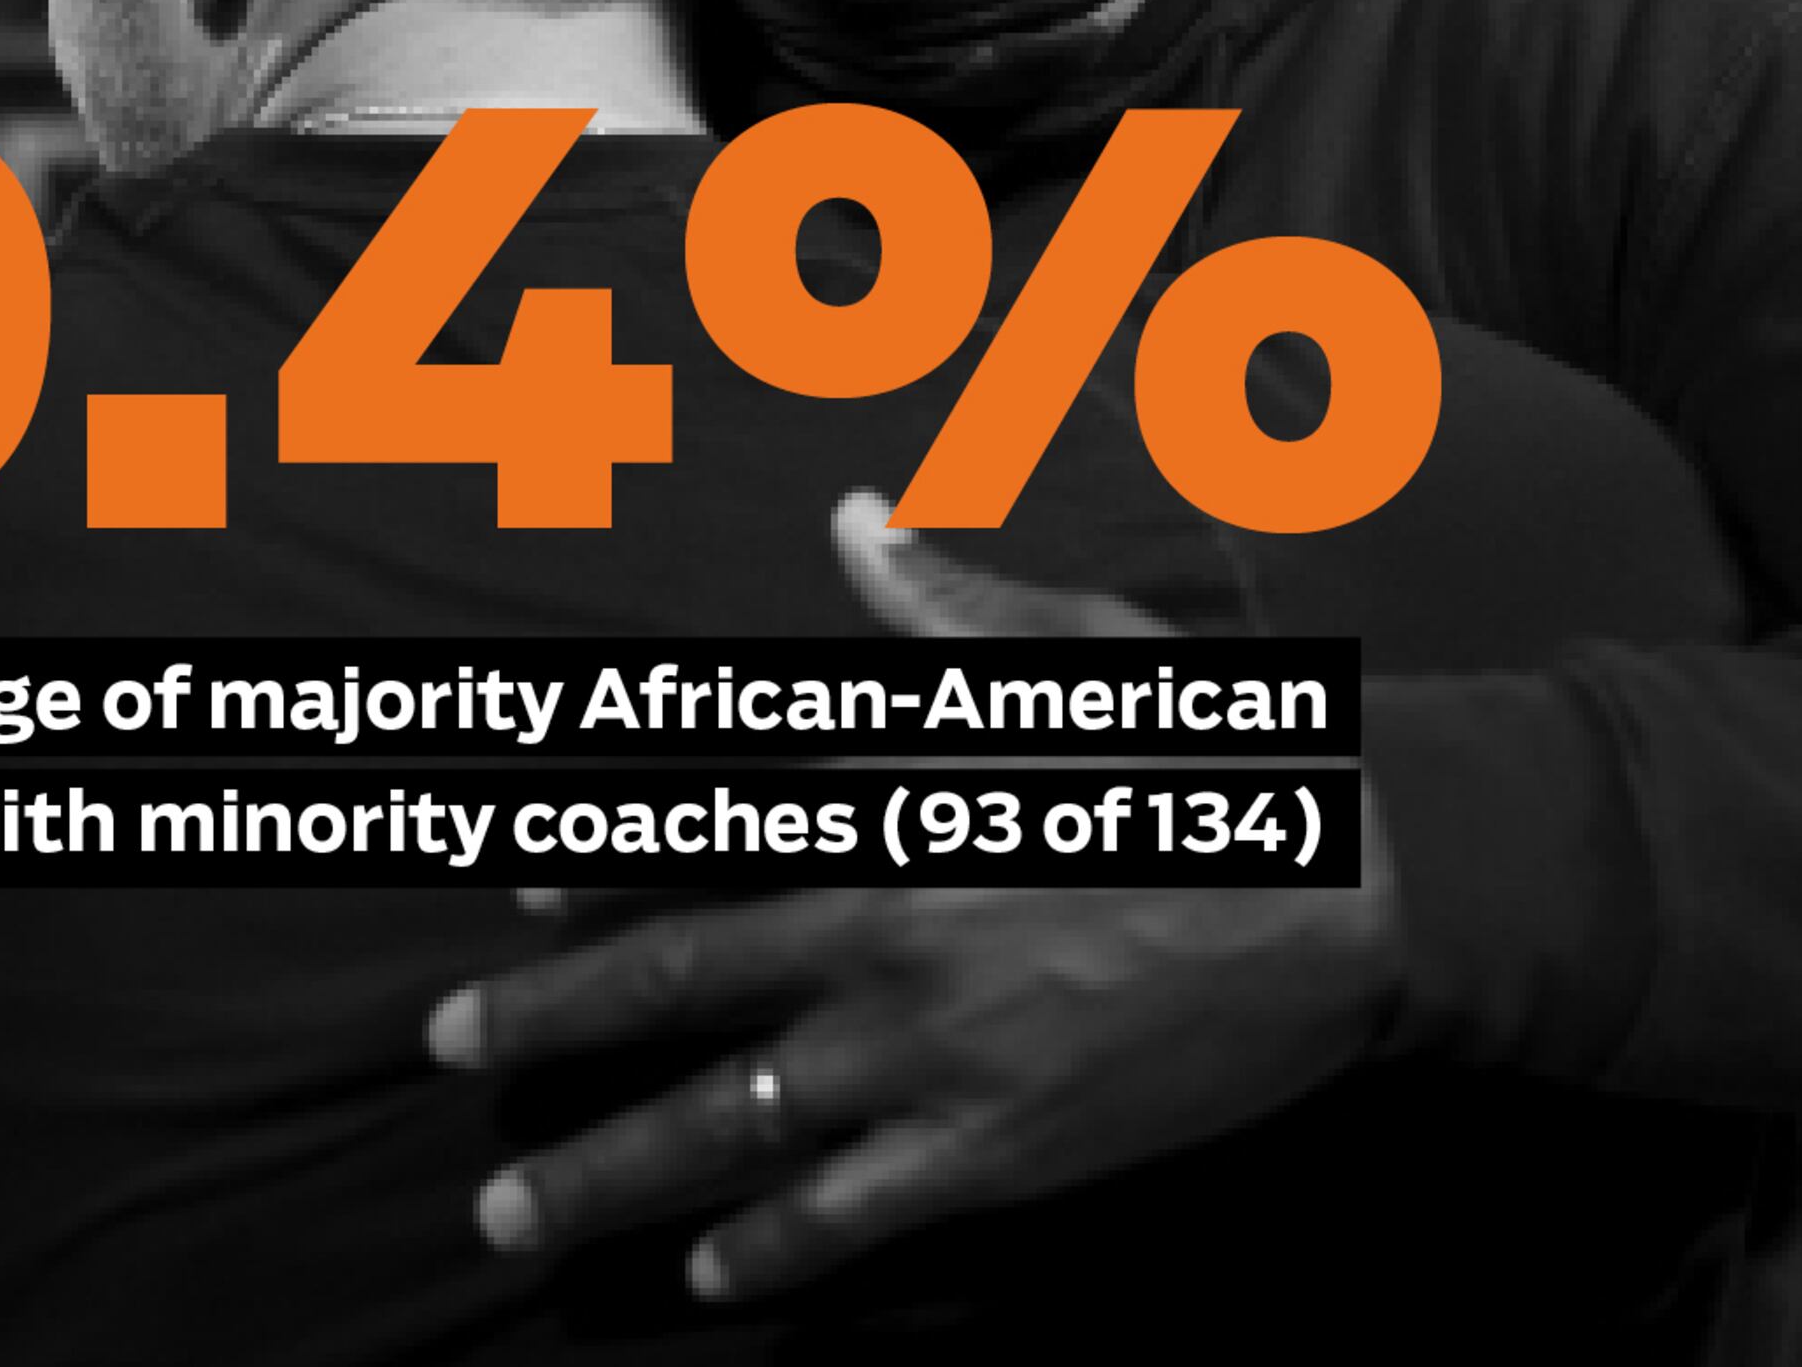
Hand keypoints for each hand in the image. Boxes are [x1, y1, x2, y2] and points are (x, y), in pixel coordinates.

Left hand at [422, 494, 1403, 1304]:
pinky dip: (772, 1252)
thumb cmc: (1220, 759)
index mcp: (902, 793)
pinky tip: (706, 1278)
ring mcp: (936, 1049)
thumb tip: (857, 523)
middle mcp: (892, 922)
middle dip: (550, 1016)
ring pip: (735, 1119)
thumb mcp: (1090, 652)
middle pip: (682, 973)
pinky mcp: (997, 1148)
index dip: (587, 856)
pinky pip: (854, 1212)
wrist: (1358, 900)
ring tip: (509, 1215)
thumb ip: (954, 603)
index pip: (706, 822)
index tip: (496, 890)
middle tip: (443, 1048)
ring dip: (610, 1170)